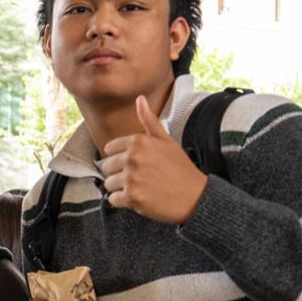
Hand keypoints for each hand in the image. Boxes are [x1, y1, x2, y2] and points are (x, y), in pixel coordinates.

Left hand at [102, 95, 208, 224]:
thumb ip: (149, 120)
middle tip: (139, 178)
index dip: (120, 158)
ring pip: (109, 184)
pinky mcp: (132, 197)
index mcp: (138, 141)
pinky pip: (113, 199)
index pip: (109, 149)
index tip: (135, 164)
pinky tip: (139, 198)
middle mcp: (133, 157)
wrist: (195, 196)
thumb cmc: (180, 168)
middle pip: (106, 167)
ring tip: (141, 188)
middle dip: (119, 174)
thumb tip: (139, 98)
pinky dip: (124, 202)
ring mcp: (132, 177)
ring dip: (121, 188)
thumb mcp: (166, 140)